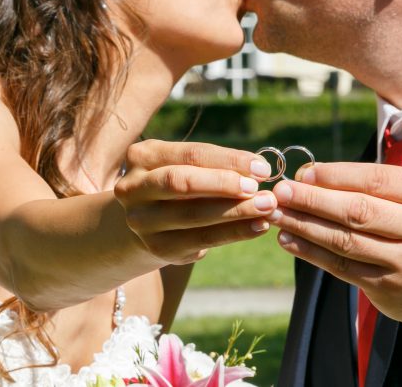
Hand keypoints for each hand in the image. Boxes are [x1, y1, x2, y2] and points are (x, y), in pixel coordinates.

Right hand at [114, 139, 277, 264]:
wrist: (148, 221)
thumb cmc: (178, 184)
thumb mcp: (186, 166)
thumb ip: (215, 165)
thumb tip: (259, 169)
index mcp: (142, 156)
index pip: (191, 154)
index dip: (229, 160)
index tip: (262, 167)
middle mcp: (134, 187)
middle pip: (183, 182)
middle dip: (226, 184)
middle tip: (260, 188)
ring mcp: (141, 220)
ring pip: (193, 215)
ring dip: (236, 211)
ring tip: (267, 207)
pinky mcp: (158, 247)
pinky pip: (202, 240)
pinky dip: (234, 233)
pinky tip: (258, 226)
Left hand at [270, 162, 401, 323]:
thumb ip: (367, 185)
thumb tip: (307, 176)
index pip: (377, 180)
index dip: (335, 175)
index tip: (303, 172)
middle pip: (359, 211)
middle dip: (313, 200)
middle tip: (280, 191)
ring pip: (346, 240)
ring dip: (304, 225)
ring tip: (277, 214)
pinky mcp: (390, 287)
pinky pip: (341, 265)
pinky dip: (310, 251)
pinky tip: (288, 239)